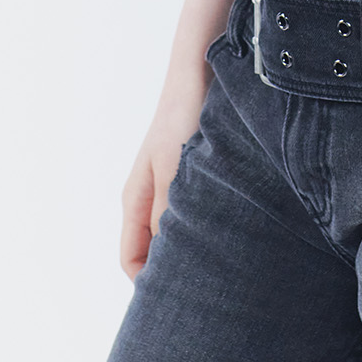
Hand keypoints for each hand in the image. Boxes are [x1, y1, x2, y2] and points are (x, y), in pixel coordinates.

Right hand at [119, 81, 208, 279]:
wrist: (200, 69)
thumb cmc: (183, 116)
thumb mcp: (176, 168)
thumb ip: (169, 212)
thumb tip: (170, 258)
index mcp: (135, 199)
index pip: (130, 259)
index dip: (147, 281)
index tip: (177, 292)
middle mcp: (150, 196)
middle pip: (153, 248)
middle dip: (173, 264)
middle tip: (206, 275)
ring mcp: (171, 184)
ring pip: (175, 229)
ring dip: (193, 240)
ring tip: (223, 250)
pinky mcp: (192, 172)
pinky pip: (194, 209)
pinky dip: (206, 220)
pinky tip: (231, 221)